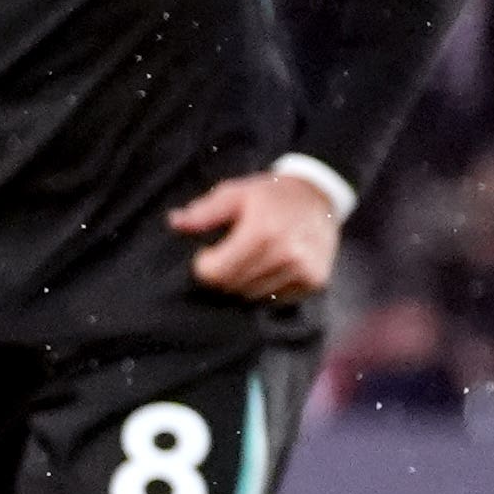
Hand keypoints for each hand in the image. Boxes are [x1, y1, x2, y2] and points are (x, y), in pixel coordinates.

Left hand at [170, 169, 340, 303]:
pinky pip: (276, 299)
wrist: (318, 198)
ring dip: (243, 283)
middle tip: (228, 256)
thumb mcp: (234, 194)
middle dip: (222, 275)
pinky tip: (269, 267)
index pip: (216, 273)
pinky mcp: (315, 281)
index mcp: (263, 231)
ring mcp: (304, 270)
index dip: (204, 266)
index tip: (207, 253)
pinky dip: (265, 288)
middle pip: (233, 286)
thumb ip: (203, 212)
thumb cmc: (268, 196)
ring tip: (250, 259)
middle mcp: (287, 254)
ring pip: (253, 296)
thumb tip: (175, 223)